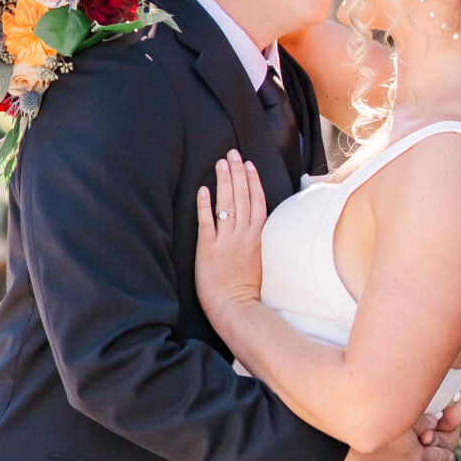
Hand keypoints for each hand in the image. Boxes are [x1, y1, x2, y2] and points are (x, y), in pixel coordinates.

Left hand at [195, 150, 266, 328]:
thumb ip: (254, 238)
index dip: (252, 180)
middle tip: (231, 153)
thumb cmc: (245, 286)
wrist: (235, 307)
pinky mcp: (209, 250)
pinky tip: (203, 190)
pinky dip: (205, 206)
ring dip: (224, 182)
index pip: (256, 201)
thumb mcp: (257, 257)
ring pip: (227, 205)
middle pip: (242, 197)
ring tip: (220, 163)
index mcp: (256, 236)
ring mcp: (226, 241)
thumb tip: (251, 223)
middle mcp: (243, 235)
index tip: (247, 164)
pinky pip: (207, 223)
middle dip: (236, 172)